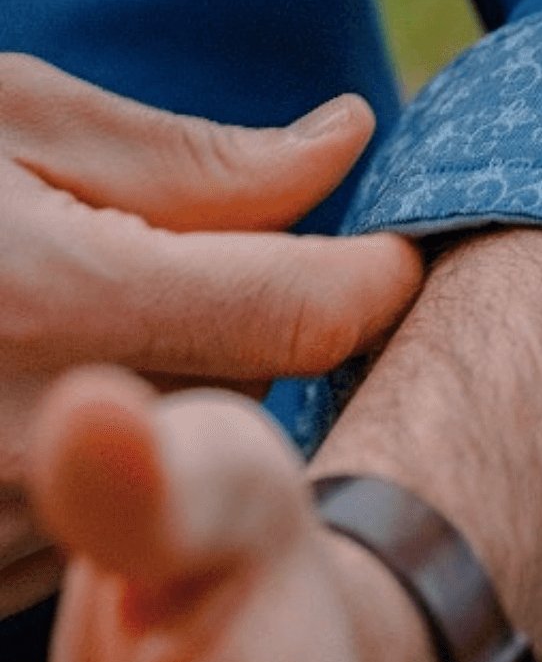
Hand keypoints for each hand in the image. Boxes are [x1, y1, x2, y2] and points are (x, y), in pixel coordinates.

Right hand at [0, 54, 421, 617]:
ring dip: (150, 385)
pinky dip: (86, 450)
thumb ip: (186, 160)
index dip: (373, 273)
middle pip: (244, 388)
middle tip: (126, 256)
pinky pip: (88, 517)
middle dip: (232, 318)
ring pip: (174, 458)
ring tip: (22, 321)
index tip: (386, 248)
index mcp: (46, 301)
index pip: (309, 310)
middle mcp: (34, 448)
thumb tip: (345, 144)